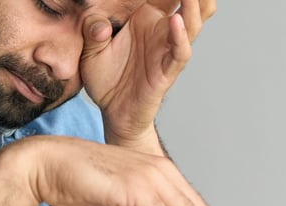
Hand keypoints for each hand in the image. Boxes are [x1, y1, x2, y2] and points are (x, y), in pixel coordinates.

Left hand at [79, 0, 210, 151]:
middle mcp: (163, 28)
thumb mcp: (90, 49)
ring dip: (194, 2)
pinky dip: (180, 36)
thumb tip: (99, 25)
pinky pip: (180, 51)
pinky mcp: (168, 70)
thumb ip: (92, 30)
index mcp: (148, 16)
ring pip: (194, 20)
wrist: (113, 113)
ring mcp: (169, 48)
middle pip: (190, 0)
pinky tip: (177, 20)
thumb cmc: (106, 78)